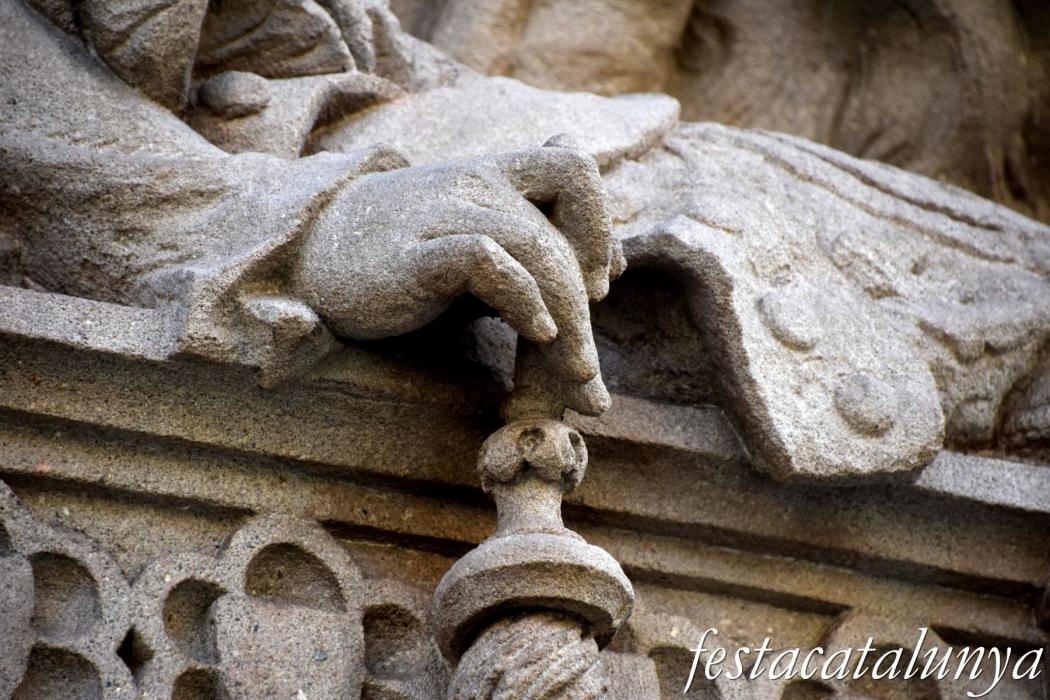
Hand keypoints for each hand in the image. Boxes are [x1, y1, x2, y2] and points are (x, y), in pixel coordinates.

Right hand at [291, 144, 624, 413]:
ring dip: (569, 319)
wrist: (312, 256)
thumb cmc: (406, 256)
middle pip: (560, 232)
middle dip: (586, 307)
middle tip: (587, 373)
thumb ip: (539, 248)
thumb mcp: (482, 242)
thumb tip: (612, 269)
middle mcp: (474, 183)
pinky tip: (536, 333)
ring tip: (576, 372)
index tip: (600, 284)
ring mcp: (442, 213)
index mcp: (494, 175)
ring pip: (535, 247)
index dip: (599, 225)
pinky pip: (486, 258)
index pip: (574, 168)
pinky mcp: (413, 254)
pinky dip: (522, 297)